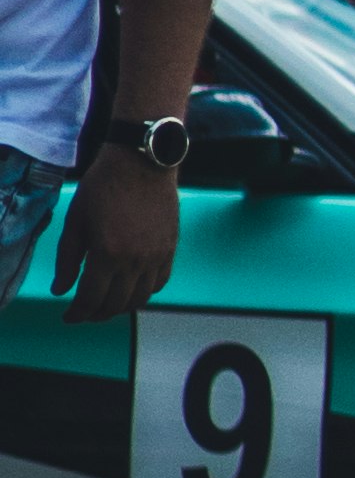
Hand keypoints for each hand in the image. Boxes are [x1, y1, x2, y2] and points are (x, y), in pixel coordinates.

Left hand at [54, 145, 180, 320]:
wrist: (142, 162)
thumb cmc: (104, 186)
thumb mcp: (75, 220)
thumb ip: (67, 258)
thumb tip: (60, 290)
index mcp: (107, 254)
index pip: (90, 299)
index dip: (77, 314)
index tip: (68, 316)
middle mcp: (135, 260)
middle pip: (115, 304)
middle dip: (96, 314)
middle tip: (84, 311)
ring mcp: (156, 256)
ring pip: (139, 298)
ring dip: (120, 307)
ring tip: (107, 302)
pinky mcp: (170, 248)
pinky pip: (159, 282)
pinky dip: (144, 292)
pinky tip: (131, 286)